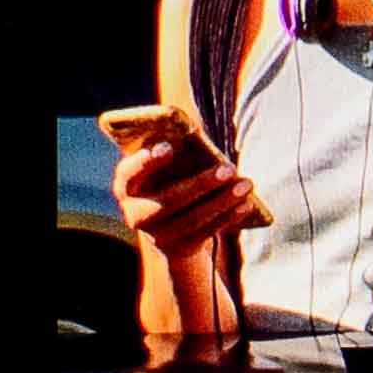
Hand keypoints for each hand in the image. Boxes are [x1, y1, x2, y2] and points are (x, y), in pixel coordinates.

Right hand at [112, 141, 255, 260]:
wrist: (173, 230)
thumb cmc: (173, 183)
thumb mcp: (169, 167)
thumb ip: (176, 147)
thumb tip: (193, 124)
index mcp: (127, 187)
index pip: (129, 174)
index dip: (146, 162)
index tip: (169, 147)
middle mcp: (135, 213)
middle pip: (167, 201)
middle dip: (201, 184)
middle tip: (229, 168)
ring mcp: (156, 235)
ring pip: (191, 219)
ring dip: (222, 201)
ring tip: (246, 184)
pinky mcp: (177, 248)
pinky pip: (205, 233)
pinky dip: (227, 217)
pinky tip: (246, 204)